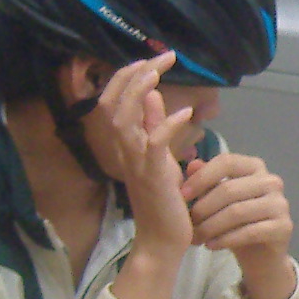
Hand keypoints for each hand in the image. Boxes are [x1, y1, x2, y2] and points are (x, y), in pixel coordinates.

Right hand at [90, 53, 191, 257]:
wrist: (162, 240)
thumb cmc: (164, 200)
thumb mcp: (159, 157)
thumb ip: (154, 126)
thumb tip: (153, 96)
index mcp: (125, 144)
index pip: (112, 101)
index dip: (128, 76)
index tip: (152, 60)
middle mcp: (123, 150)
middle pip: (112, 103)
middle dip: (133, 75)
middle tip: (161, 58)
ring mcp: (135, 163)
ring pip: (124, 120)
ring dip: (140, 92)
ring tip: (159, 72)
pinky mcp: (152, 176)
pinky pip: (154, 145)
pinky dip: (168, 125)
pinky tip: (186, 113)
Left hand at [185, 150, 296, 298]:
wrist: (261, 254)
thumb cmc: (236, 221)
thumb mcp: (217, 200)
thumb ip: (206, 181)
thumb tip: (191, 166)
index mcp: (254, 167)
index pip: (226, 162)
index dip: (202, 177)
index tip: (182, 195)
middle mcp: (271, 181)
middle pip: (229, 189)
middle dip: (203, 208)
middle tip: (187, 223)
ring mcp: (280, 204)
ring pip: (237, 212)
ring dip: (211, 227)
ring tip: (196, 238)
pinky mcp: (284, 227)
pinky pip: (249, 232)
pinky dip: (225, 240)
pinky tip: (211, 246)